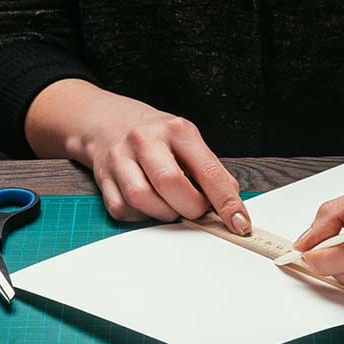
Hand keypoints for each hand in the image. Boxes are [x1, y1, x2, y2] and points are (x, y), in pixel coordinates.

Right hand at [25, 79, 250, 233]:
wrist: (104, 120)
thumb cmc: (154, 135)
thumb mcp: (186, 139)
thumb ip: (208, 170)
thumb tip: (231, 204)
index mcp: (176, 130)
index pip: (207, 171)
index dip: (226, 202)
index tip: (239, 222)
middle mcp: (146, 140)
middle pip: (172, 185)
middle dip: (191, 208)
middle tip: (197, 209)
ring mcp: (121, 158)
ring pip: (143, 199)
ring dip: (164, 213)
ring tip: (172, 205)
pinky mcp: (103, 178)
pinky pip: (124, 209)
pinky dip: (141, 215)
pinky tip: (149, 204)